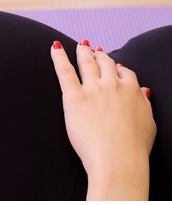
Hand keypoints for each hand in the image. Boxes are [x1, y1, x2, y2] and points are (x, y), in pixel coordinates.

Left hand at [50, 40, 155, 199]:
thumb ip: (143, 102)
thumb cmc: (133, 147)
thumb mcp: (148, 122)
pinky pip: (65, 71)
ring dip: (83, 52)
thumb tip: (143, 90)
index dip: (117, 67)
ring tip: (80, 45)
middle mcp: (113, 85)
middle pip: (105, 63)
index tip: (114, 65)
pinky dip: (59, 57)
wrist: (118, 159)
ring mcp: (93, 89)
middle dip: (99, 55)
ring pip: (87, 63)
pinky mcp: (75, 96)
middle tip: (93, 49)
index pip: (124, 72)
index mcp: (131, 90)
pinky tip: (55, 47)